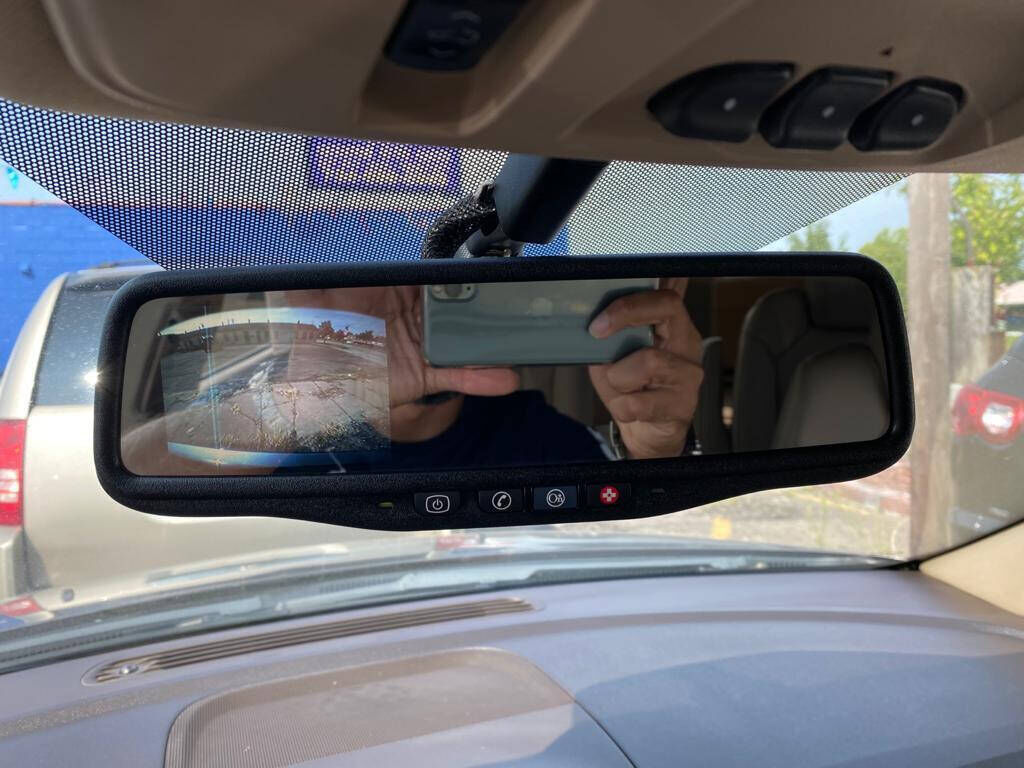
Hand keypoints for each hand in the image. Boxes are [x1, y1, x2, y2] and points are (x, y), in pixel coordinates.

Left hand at [275, 287, 518, 439]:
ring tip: (512, 348)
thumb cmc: (311, 339)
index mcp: (390, 291)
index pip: (427, 277)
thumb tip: (291, 256)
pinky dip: (478, 378)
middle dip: (479, 307)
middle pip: (453, 308)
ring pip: (460, 342)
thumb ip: (308, 278)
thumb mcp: (306, 301)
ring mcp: (420, 347)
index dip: (450, 275)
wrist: (311, 387)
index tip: (471, 273)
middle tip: (504, 307)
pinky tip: (502, 378)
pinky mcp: (423, 376)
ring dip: (487, 346)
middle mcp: (411, 316)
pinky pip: (455, 376)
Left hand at [587, 279, 702, 458]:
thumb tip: (593, 324)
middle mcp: (687, 345)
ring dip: (619, 378)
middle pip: (667, 309)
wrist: (649, 433)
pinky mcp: (684, 404)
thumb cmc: (633, 390)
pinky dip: (622, 407)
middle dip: (626, 315)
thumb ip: (610, 337)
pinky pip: (639, 402)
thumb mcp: (615, 357)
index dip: (629, 302)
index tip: (599, 320)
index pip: (663, 297)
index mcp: (673, 327)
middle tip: (598, 333)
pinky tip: (629, 409)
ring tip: (622, 388)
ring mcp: (689, 374)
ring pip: (648, 361)